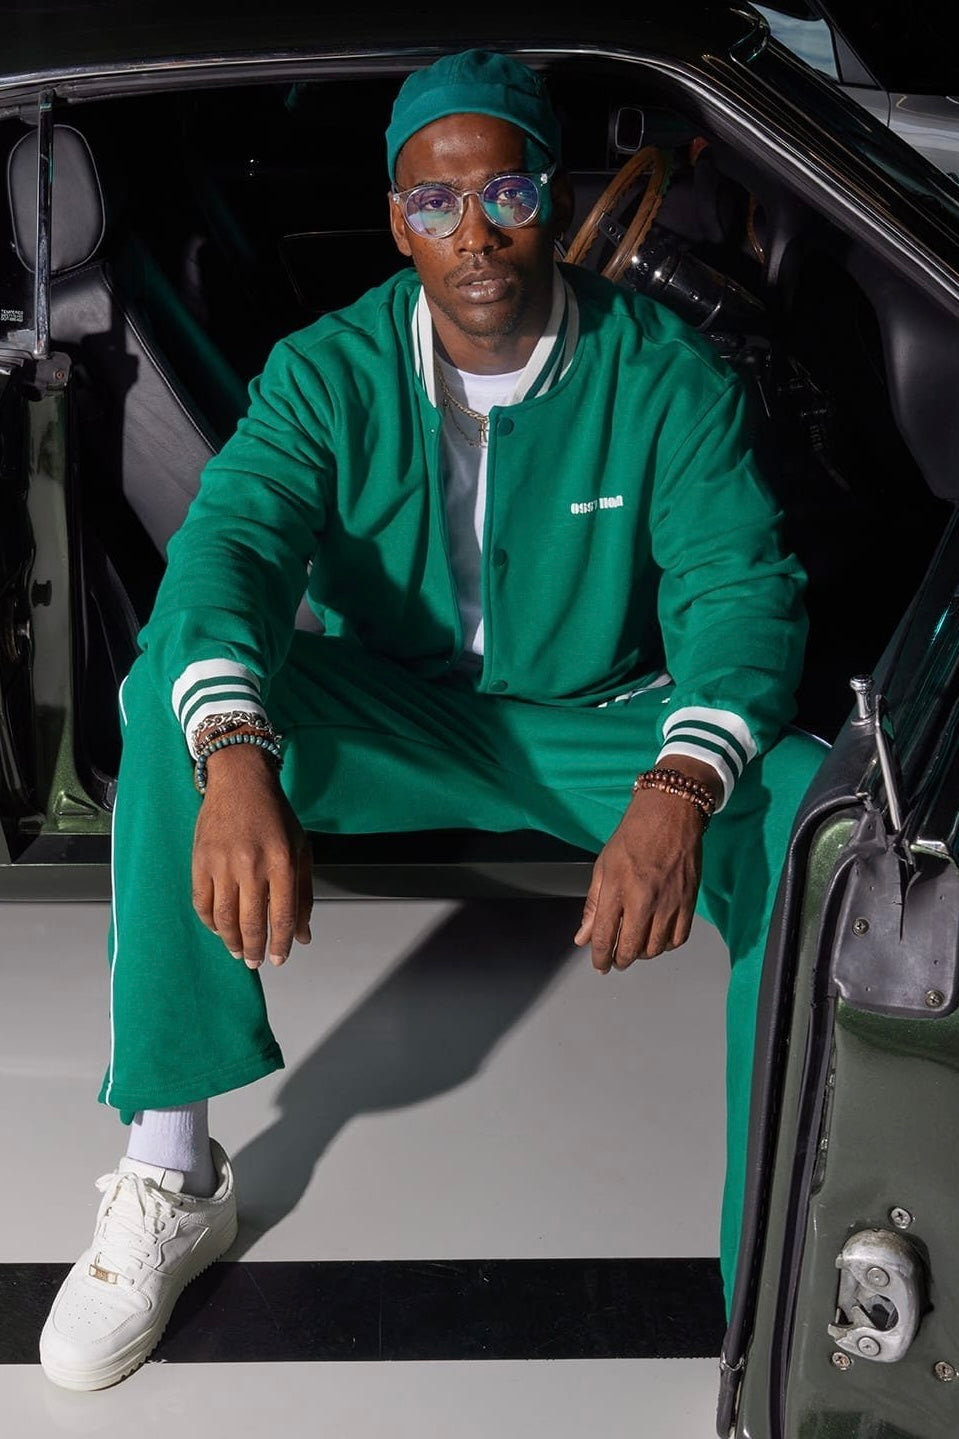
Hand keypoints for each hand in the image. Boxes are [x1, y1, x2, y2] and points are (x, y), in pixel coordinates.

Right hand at [191, 744, 312, 969]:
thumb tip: (303, 935)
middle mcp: (252, 864)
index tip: (279, 959)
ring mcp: (223, 862)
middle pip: (251, 922)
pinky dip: (210, 921)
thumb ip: (303, 894)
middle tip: (256, 962)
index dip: (280, 943)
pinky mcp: (200, 860)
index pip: (281, 915)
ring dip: (231, 941)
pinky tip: (219, 928)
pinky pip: (202, 902)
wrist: (240, 780)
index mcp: (282, 861)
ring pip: (224, 917)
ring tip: (238, 951)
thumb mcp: (300, 848)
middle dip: (255, 949)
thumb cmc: (274, 814)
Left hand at [573, 758, 719, 972]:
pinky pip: (678, 938)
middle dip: (620, 960)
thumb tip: (583, 936)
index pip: (605, 938)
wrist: (670, 813)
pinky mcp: (689, 901)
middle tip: (616, 959)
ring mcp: (669, 902)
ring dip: (642, 954)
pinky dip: (666, 945)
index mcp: (617, 889)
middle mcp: (643, 899)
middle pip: (630, 949)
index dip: (600, 958)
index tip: (599, 965)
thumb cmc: (634, 835)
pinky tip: (658, 939)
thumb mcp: (603, 866)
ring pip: (655, 949)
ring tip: (635, 946)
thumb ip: (593, 905)